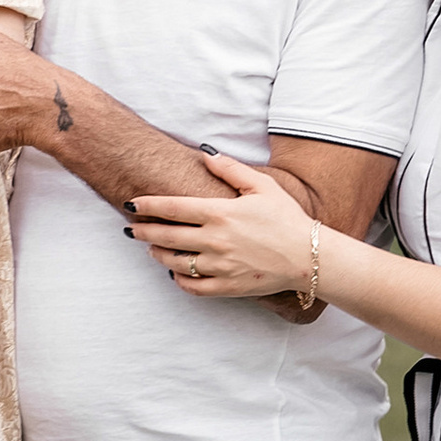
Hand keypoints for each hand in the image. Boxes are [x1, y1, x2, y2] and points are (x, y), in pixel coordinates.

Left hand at [130, 157, 318, 298]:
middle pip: (167, 235)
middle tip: (131, 228)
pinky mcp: (227, 286)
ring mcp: (219, 266)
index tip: (131, 204)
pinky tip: (175, 272)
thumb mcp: (262, 186)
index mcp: (220, 213)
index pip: (172, 207)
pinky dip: (179, 280)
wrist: (309, 257)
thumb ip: (231, 169)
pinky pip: (192, 287)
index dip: (147, 206)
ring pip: (175, 263)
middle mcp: (215, 240)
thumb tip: (206, 153)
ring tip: (152, 248)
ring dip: (158, 254)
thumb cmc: (286, 218)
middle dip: (144, 231)